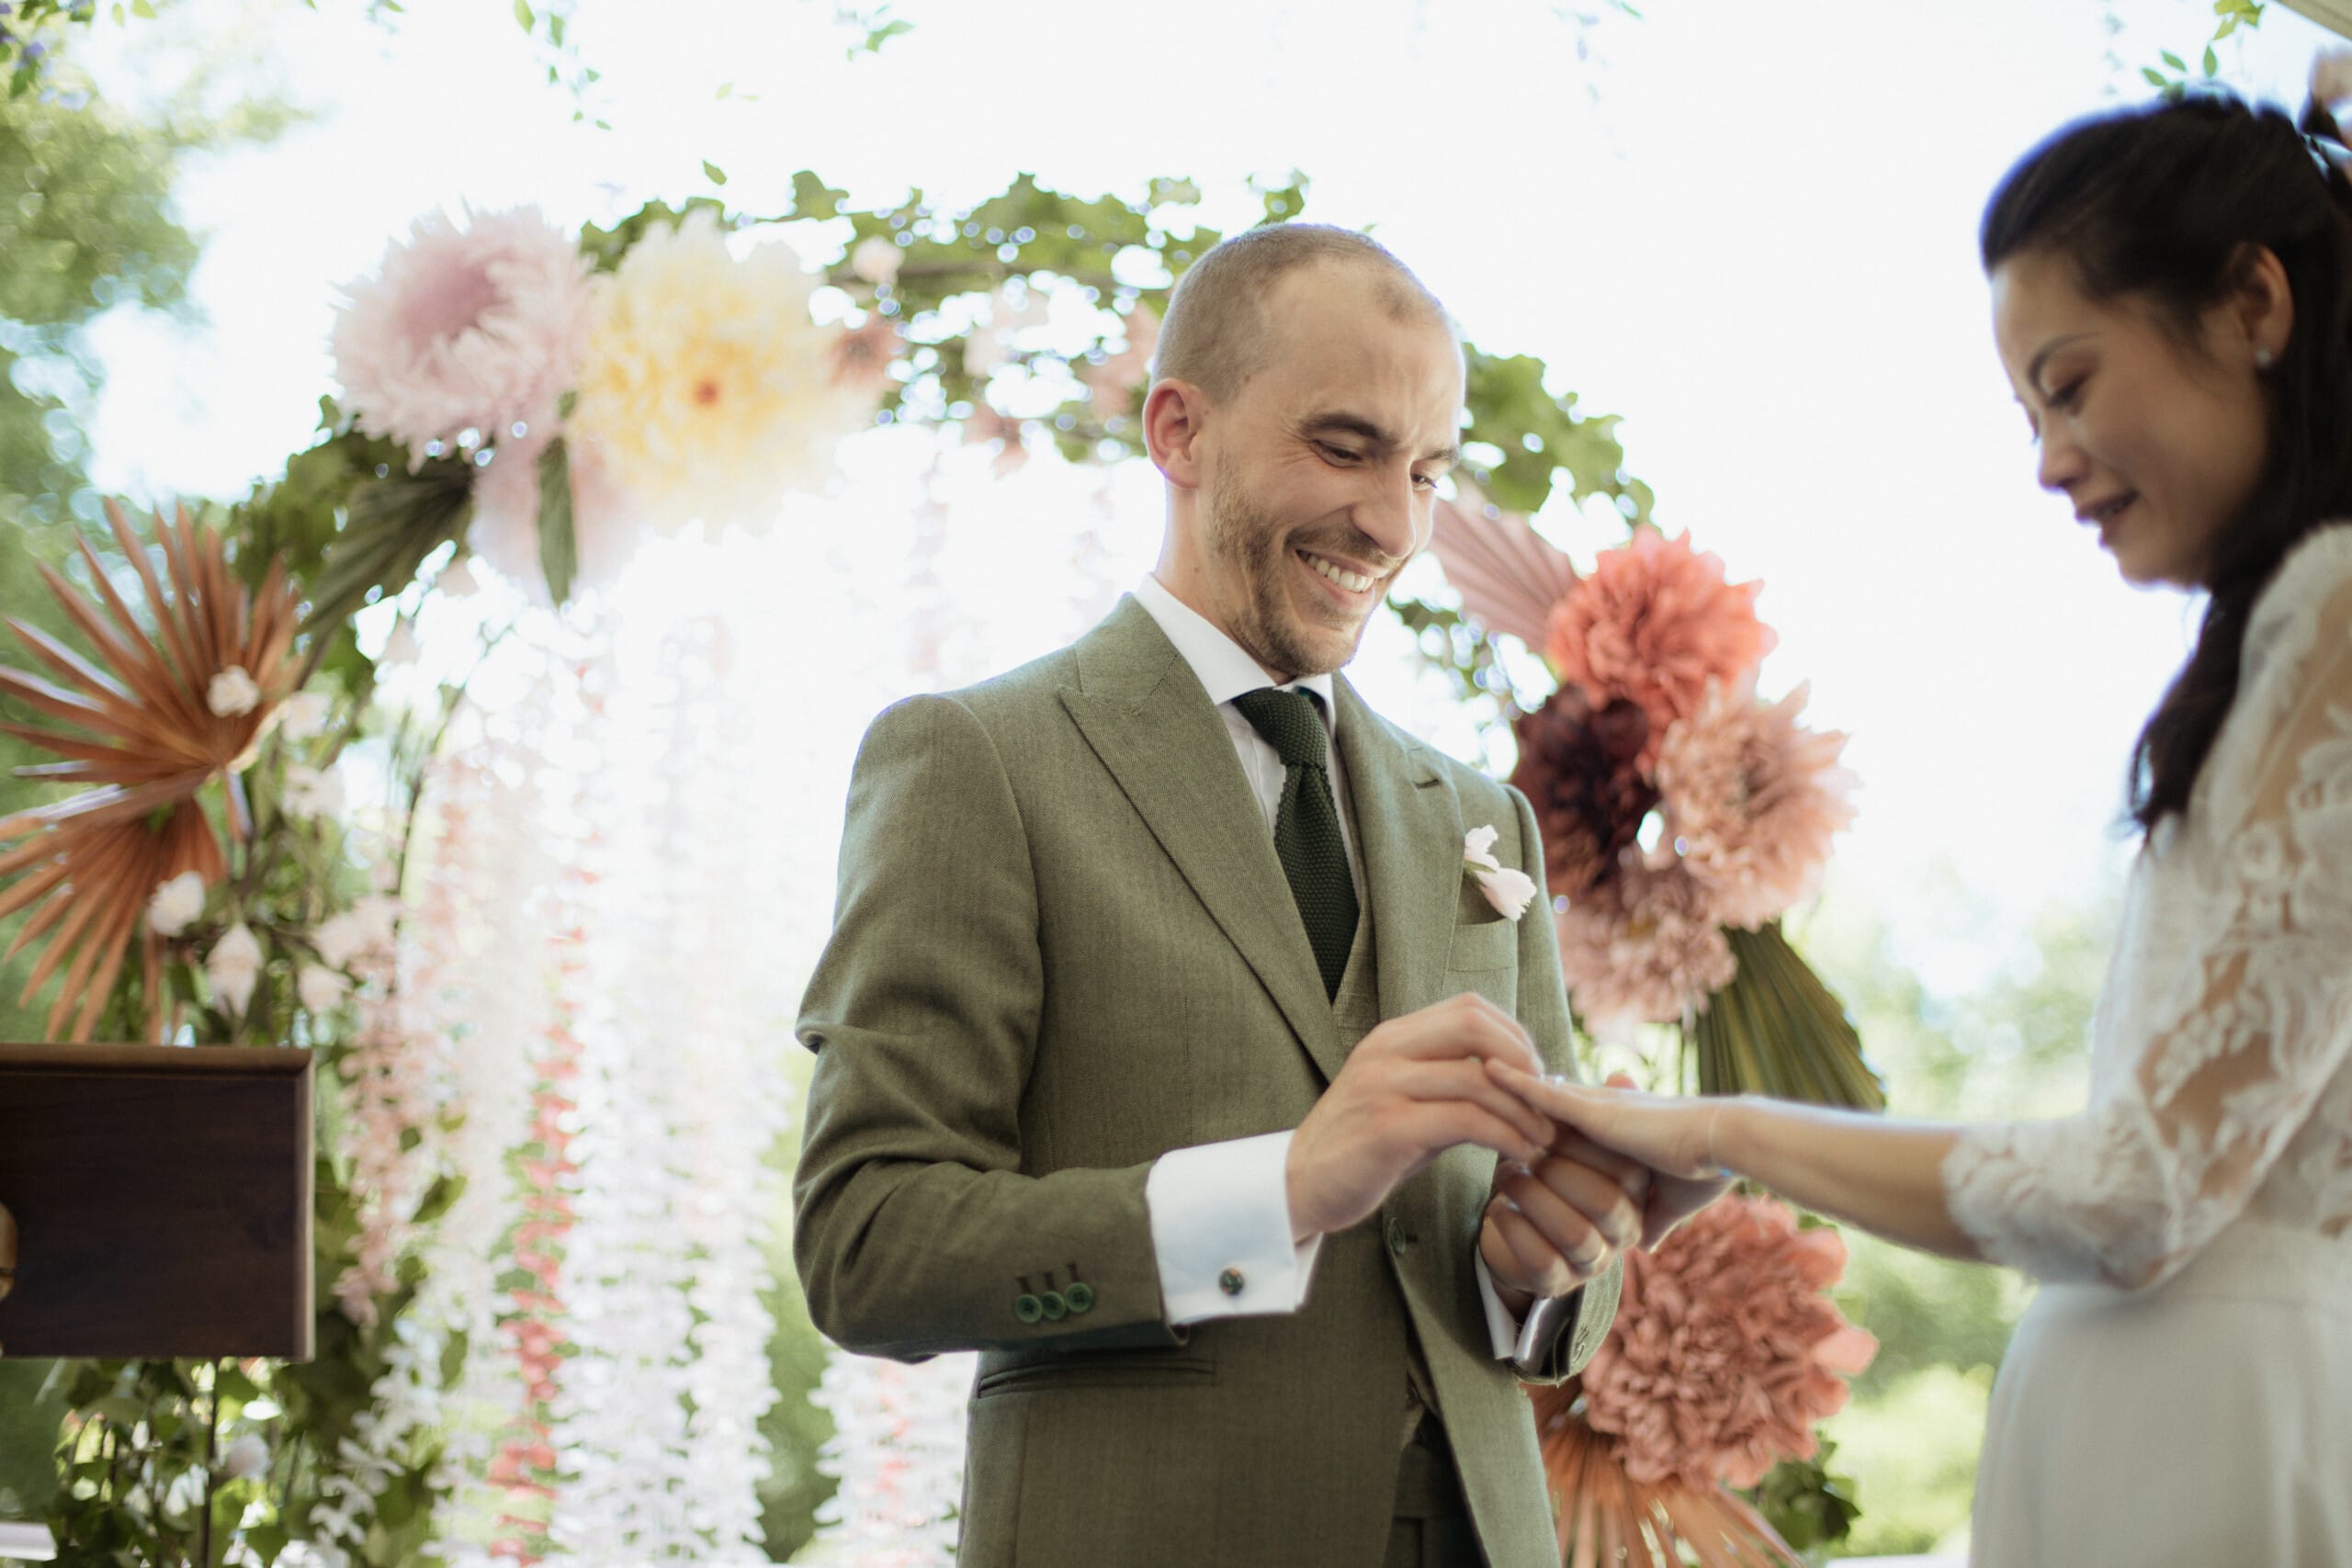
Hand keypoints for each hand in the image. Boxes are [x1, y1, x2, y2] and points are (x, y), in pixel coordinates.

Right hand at [1286, 992, 1555, 1240]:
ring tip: (1542, 1139)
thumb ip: (1448, 1082)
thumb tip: (1516, 1080)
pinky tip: (1519, 1154)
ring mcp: (1384, 1087)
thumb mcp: (1403, 1100)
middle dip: (1523, 1062)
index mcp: (1392, 1038)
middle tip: (1545, 1102)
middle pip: (1474, 1026)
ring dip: (1523, 1110)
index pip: (1468, 1008)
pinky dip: (1505, 1136)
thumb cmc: (1362, 1148)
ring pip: (1477, 1078)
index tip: (1535, 1076)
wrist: (1299, 1185)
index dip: (1514, 1036)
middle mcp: (1386, 1052)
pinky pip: (1466, 1120)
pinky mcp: (1389, 1129)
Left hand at [1478, 1123, 1648, 1304]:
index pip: (1621, 1170)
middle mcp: (1623, 1231)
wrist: (1532, 1247)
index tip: (1545, 1117)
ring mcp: (1594, 1259)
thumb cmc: (1568, 1182)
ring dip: (1535, 1198)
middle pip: (1604, 1201)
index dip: (1581, 1144)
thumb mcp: (1591, 1149)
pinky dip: (1517, 1231)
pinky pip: (1542, 1263)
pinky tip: (1494, 1210)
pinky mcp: (1557, 1283)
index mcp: (1635, 1196)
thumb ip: (1601, 1110)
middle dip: (1559, 1170)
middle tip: (1521, 1144)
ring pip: (1575, 1231)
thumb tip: (1618, 1072)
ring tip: (1504, 1173)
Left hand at [1486, 1064, 1735, 1248]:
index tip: (1514, 1110)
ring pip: (1537, 1096)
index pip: (1570, 1115)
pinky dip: (1514, 1082)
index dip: (1541, 1112)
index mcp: (1617, 1125)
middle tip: (1476, 1083)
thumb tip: (1647, 1244)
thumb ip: (1653, 1218)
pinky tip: (1485, 1068)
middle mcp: (1602, 1108)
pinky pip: (1542, 1094)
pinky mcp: (1593, 1110)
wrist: (1724, 1144)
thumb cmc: (1706, 1169)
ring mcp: (1596, 1106)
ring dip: (1507, 1092)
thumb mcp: (1672, 1201)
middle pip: (1546, 1100)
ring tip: (1468, 1074)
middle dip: (1512, 1096)